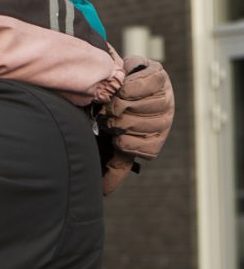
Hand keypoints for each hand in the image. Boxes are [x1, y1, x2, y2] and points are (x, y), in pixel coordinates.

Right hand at [98, 55, 174, 193]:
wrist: (120, 77)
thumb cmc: (116, 112)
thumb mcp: (116, 139)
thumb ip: (115, 165)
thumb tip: (104, 193)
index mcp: (156, 139)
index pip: (136, 150)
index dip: (121, 141)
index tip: (115, 134)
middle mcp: (164, 119)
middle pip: (130, 125)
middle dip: (114, 118)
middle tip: (111, 113)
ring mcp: (164, 96)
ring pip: (131, 105)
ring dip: (116, 101)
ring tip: (115, 98)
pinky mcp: (158, 75)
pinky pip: (136, 86)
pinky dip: (123, 86)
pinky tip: (123, 85)